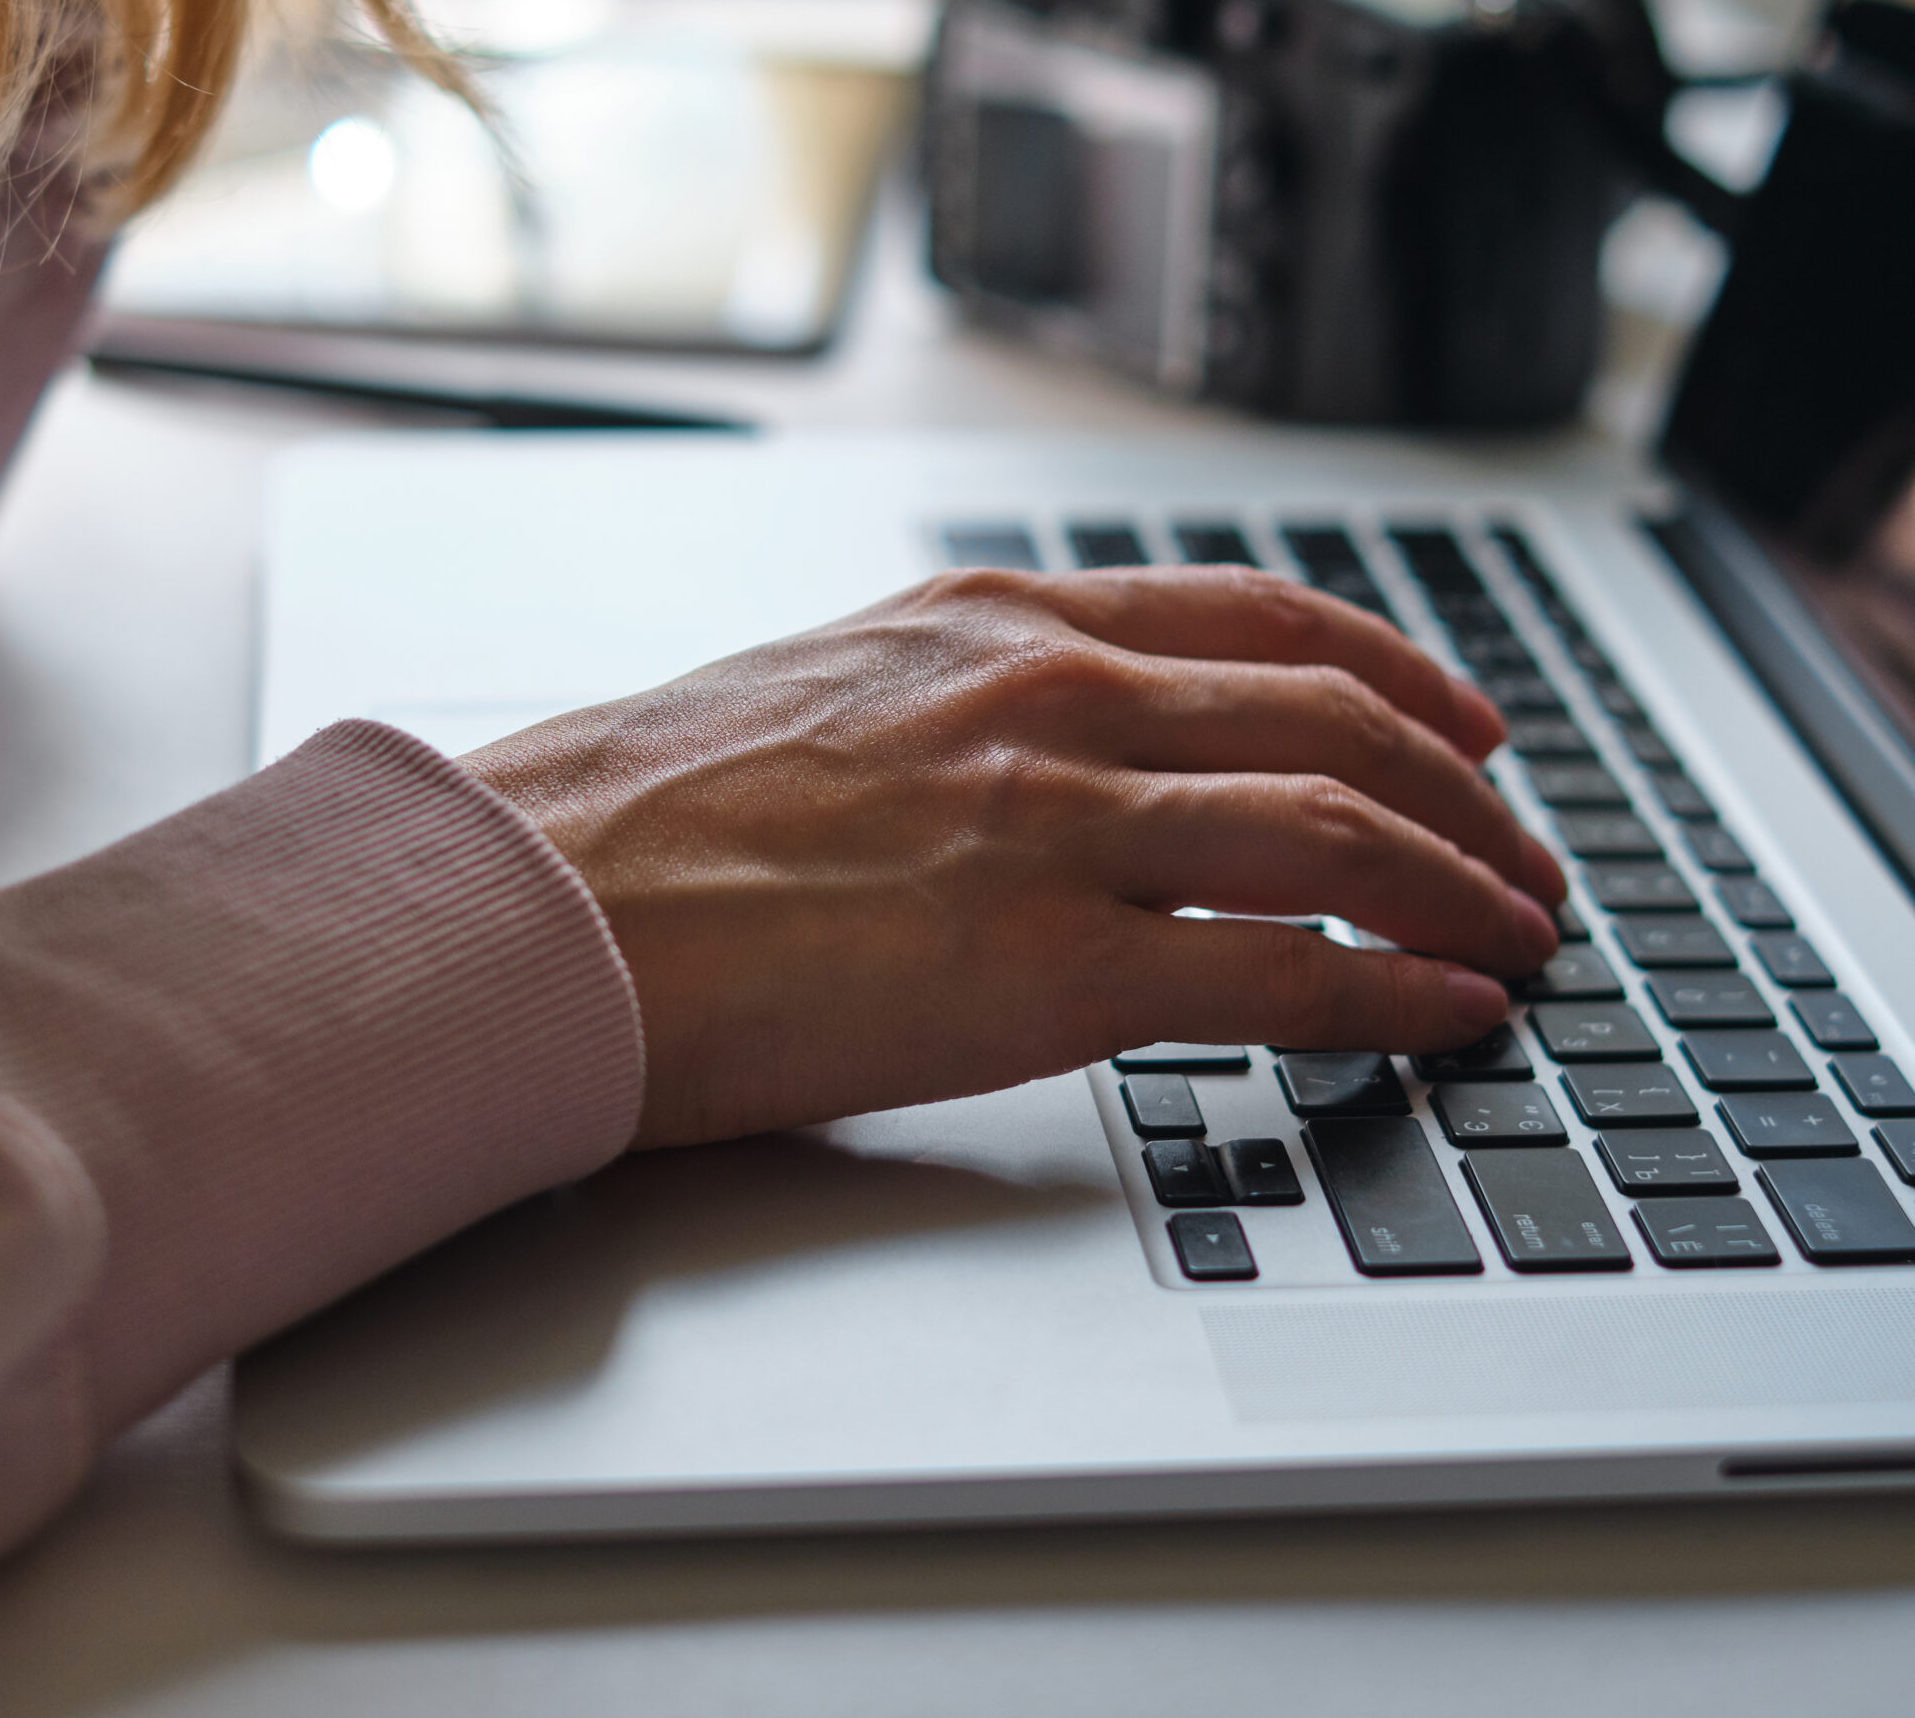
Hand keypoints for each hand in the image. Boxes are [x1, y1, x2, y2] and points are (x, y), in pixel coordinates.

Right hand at [463, 565, 1562, 1146]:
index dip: (1396, 671)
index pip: (1259, 618)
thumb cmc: (646, 816)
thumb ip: (961, 705)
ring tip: (1521, 936)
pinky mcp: (1045, 966)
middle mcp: (1050, 699)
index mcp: (996, 623)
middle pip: (1339, 722)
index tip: (1462, 721)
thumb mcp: (829, 693)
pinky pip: (1286, 970)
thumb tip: (1047, 762)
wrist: (531, 903)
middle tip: (1525, 851)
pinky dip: (1397, 989)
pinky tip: (1453, 1010)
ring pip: (1341, 831)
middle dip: (1466, 795)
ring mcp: (1056, 823)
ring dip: (1462, 888)